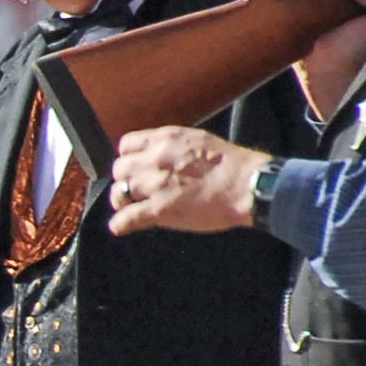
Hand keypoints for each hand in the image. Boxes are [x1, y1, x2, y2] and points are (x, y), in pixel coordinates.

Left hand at [107, 127, 269, 234]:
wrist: (247, 185)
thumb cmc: (231, 165)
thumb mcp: (197, 140)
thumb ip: (172, 147)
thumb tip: (161, 155)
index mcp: (165, 139)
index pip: (126, 145)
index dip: (129, 158)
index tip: (136, 167)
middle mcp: (154, 159)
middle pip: (119, 169)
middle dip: (126, 180)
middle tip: (137, 190)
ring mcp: (154, 185)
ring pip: (119, 192)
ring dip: (123, 201)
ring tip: (131, 207)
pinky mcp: (159, 209)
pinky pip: (125, 219)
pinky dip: (121, 224)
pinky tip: (122, 227)